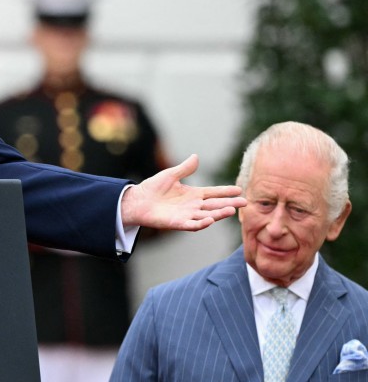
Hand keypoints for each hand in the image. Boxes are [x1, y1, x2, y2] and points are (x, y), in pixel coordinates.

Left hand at [121, 154, 245, 231]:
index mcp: (193, 194)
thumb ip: (184, 168)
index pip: (213, 192)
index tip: (239, 189)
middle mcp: (193, 205)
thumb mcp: (170, 175)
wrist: (137, 201)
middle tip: (244, 203)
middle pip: (215, 205)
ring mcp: (187, 215)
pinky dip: (201, 223)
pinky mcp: (178, 223)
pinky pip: (192, 225)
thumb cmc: (153, 188)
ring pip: (207, 215)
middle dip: (229, 204)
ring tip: (231, 211)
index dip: (226, 191)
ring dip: (219, 214)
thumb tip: (196, 156)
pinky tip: (210, 220)